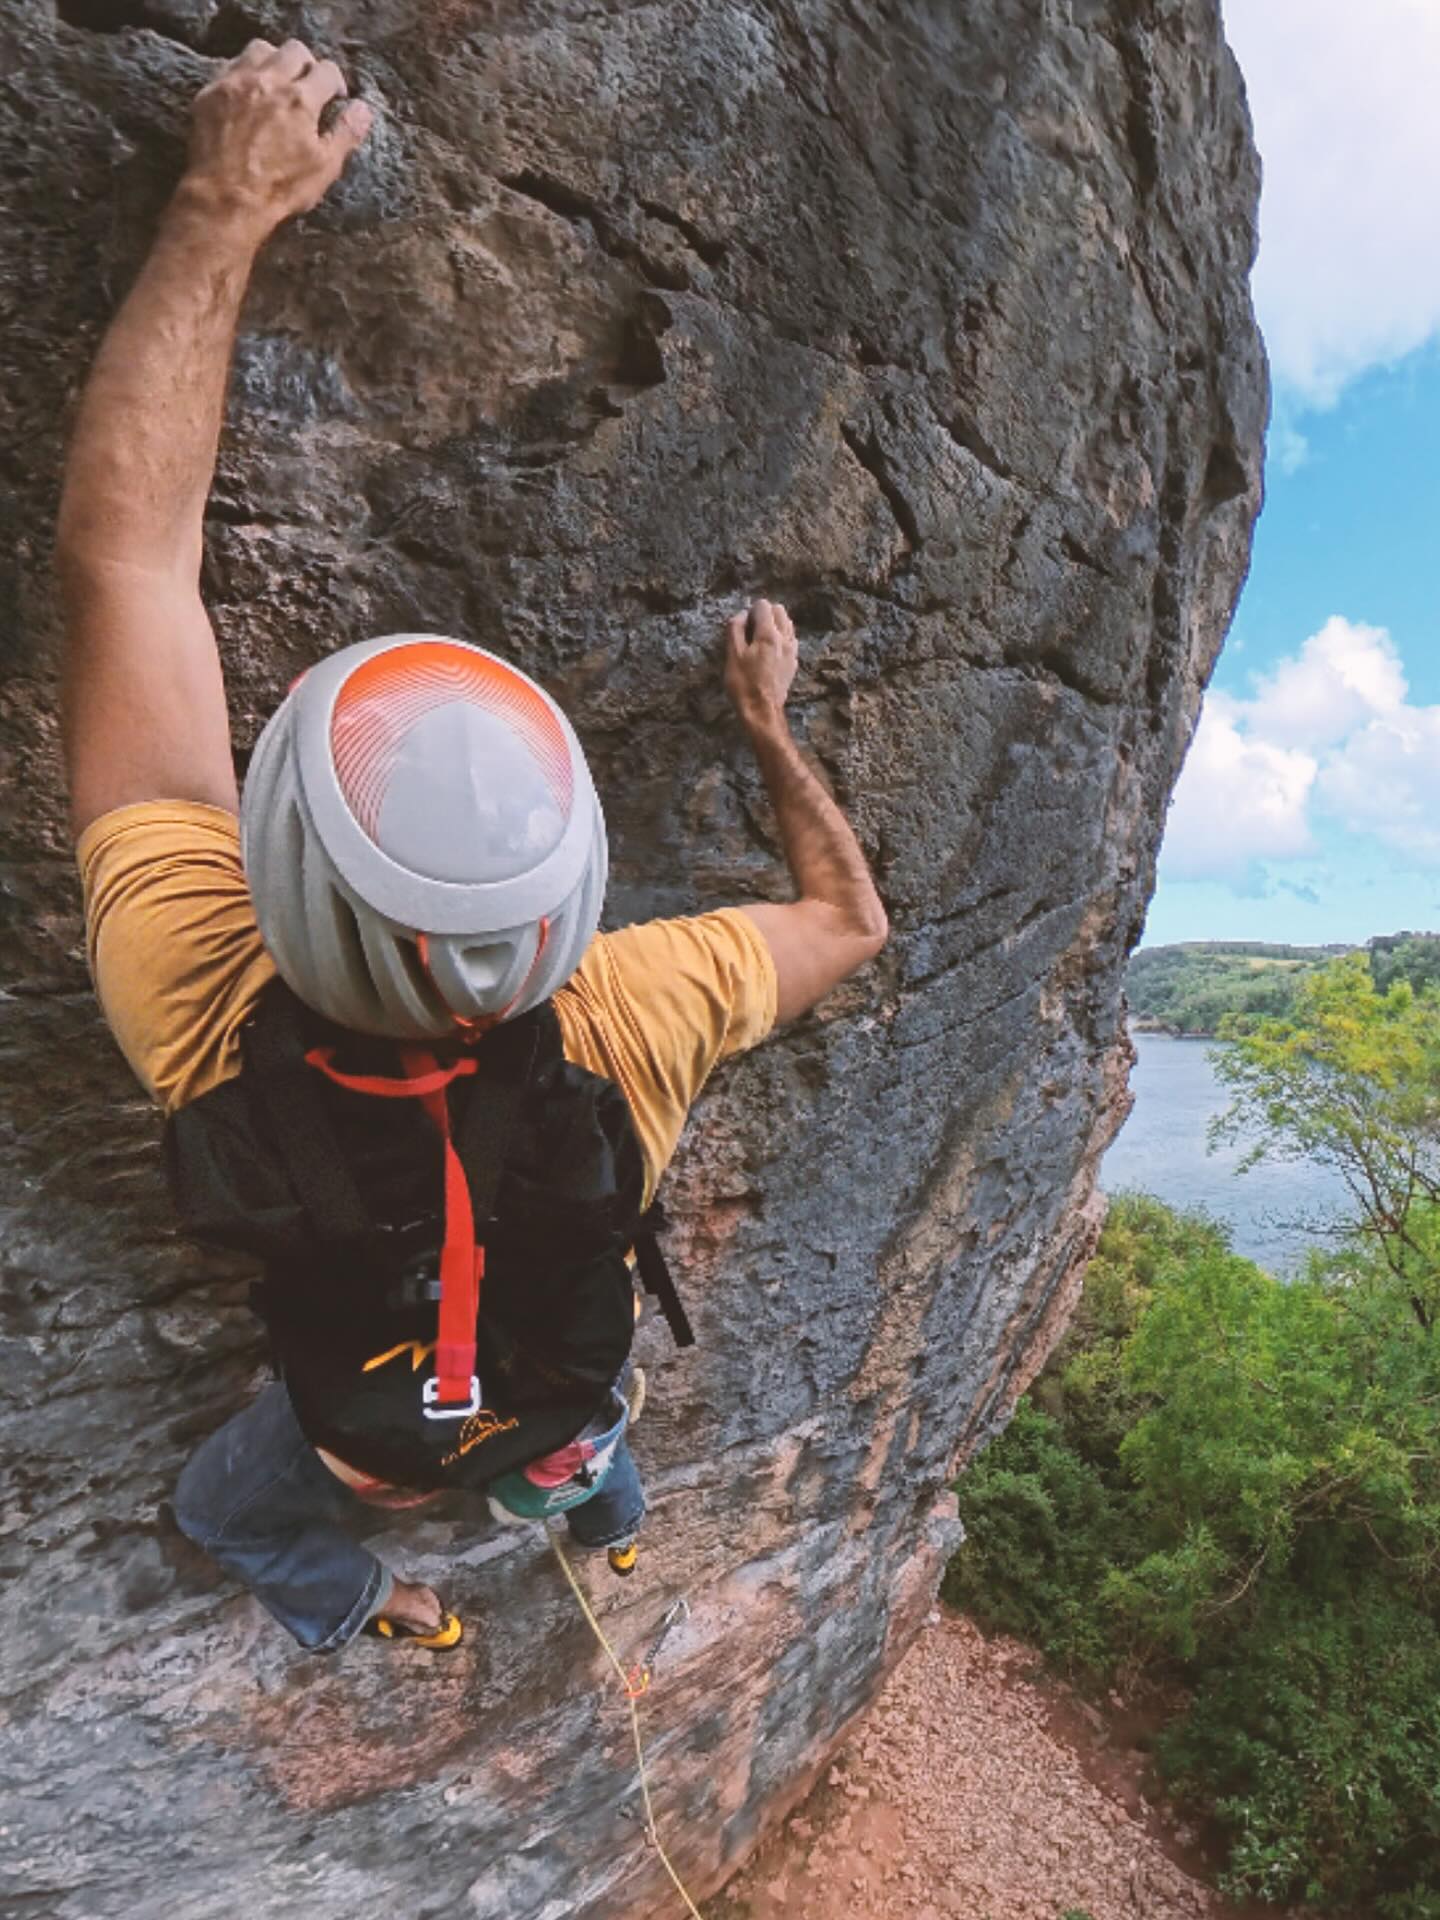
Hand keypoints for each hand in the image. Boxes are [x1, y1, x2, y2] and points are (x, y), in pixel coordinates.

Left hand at [181, 38, 371, 242]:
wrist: (226, 198)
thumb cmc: (279, 188)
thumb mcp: (324, 168)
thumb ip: (346, 134)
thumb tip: (364, 109)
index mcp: (301, 100)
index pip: (327, 71)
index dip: (336, 83)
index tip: (335, 97)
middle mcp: (269, 82)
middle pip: (294, 51)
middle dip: (307, 65)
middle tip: (307, 86)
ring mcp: (237, 83)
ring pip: (261, 49)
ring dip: (274, 61)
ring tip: (277, 83)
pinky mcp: (212, 92)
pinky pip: (232, 66)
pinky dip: (245, 74)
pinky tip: (249, 94)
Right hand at [725, 598, 796, 730]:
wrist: (762, 711)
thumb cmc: (743, 684)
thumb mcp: (732, 655)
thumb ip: (736, 629)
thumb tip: (742, 614)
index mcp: (768, 634)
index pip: (763, 605)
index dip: (750, 611)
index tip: (743, 626)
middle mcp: (785, 638)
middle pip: (779, 610)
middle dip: (765, 614)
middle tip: (751, 631)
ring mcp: (792, 650)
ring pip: (787, 624)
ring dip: (774, 625)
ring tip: (760, 641)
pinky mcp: (794, 662)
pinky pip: (790, 640)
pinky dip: (781, 638)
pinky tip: (770, 652)